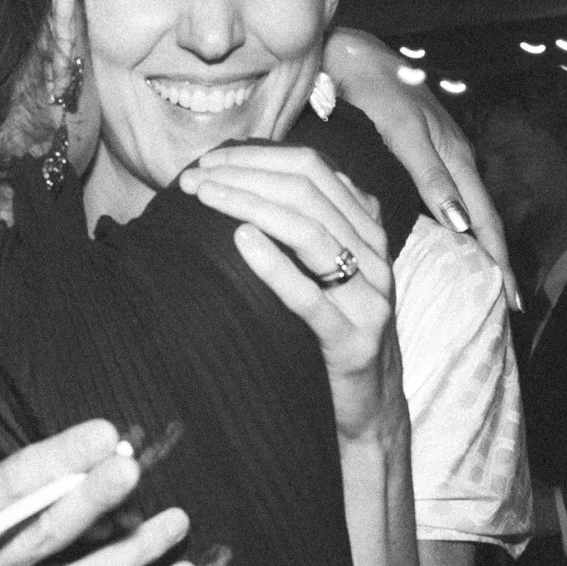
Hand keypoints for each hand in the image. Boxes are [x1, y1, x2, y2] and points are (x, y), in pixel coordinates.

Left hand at [177, 145, 402, 442]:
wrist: (369, 408)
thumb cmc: (332, 333)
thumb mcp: (328, 272)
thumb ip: (307, 227)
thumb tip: (247, 180)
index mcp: (366, 230)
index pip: (314, 169)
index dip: (260, 157)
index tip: (210, 159)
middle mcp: (373, 255)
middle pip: (309, 192)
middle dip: (245, 176)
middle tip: (193, 178)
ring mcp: (369, 297)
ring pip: (311, 232)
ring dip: (250, 205)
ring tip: (206, 197)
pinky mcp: (353, 340)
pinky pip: (311, 297)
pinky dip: (274, 264)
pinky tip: (241, 240)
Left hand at [321, 29, 518, 309]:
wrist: (352, 53)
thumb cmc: (374, 88)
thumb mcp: (402, 131)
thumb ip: (429, 175)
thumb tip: (461, 222)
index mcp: (453, 158)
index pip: (483, 220)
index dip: (497, 259)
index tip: (512, 299)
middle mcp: (453, 158)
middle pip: (482, 219)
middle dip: (497, 261)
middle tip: (513, 305)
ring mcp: (441, 153)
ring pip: (468, 209)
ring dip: (481, 245)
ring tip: (490, 281)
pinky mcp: (423, 150)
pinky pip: (449, 196)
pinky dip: (460, 223)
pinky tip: (455, 239)